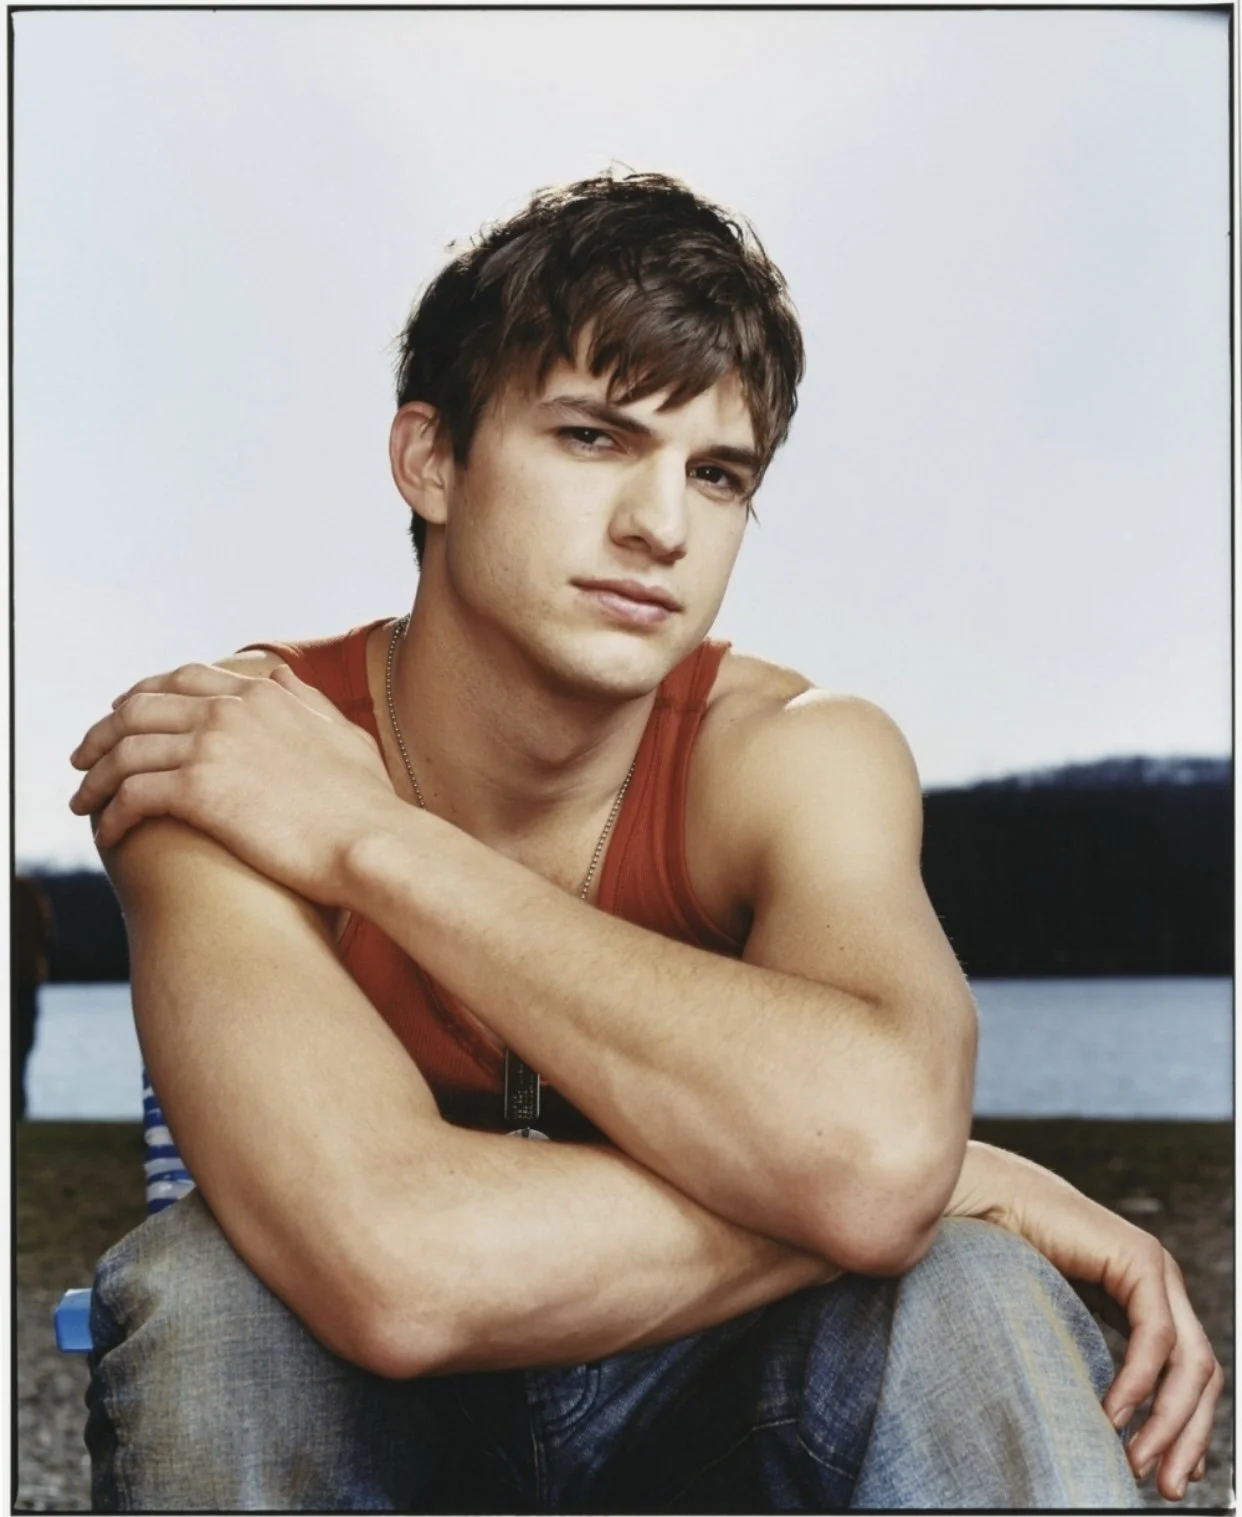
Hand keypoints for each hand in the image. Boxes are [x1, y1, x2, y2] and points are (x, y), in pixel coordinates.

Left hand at [69, 661, 402, 902]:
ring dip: (96, 776)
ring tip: (84, 802)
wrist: (371, 841)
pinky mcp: (198, 790)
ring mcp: (210, 747)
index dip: (142, 696)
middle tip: (86, 758)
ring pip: (125, 751)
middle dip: (103, 732)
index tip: (123, 717)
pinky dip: (112, 814)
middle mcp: (229, 710)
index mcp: (260, 695)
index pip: (181, 680)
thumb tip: (279, 675)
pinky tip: (110, 835)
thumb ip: (308, 701)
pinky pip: (132, 795)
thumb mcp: (343, 735)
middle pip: (138, 709)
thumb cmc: (366, 803)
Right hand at [949, 1141, 1222, 1500]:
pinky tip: (1113, 1414)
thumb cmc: (1005, 1258)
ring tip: (1135, 1460)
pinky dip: (1140, 1383)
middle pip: (1203, 1375)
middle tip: (1166, 1486)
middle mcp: (1161, 1283)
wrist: (983, 1203)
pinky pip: (1154, 1335)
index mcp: (1147, 1297)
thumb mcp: (1062, 1323)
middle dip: (1188, 1437)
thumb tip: (1112, 1422)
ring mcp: (1156, 1269)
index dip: (1188, 1428)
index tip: (1173, 1475)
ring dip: (1169, 1421)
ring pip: (1191, 1362)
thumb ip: (1094, 1358)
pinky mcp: (1138, 1259)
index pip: (1191, 1374)